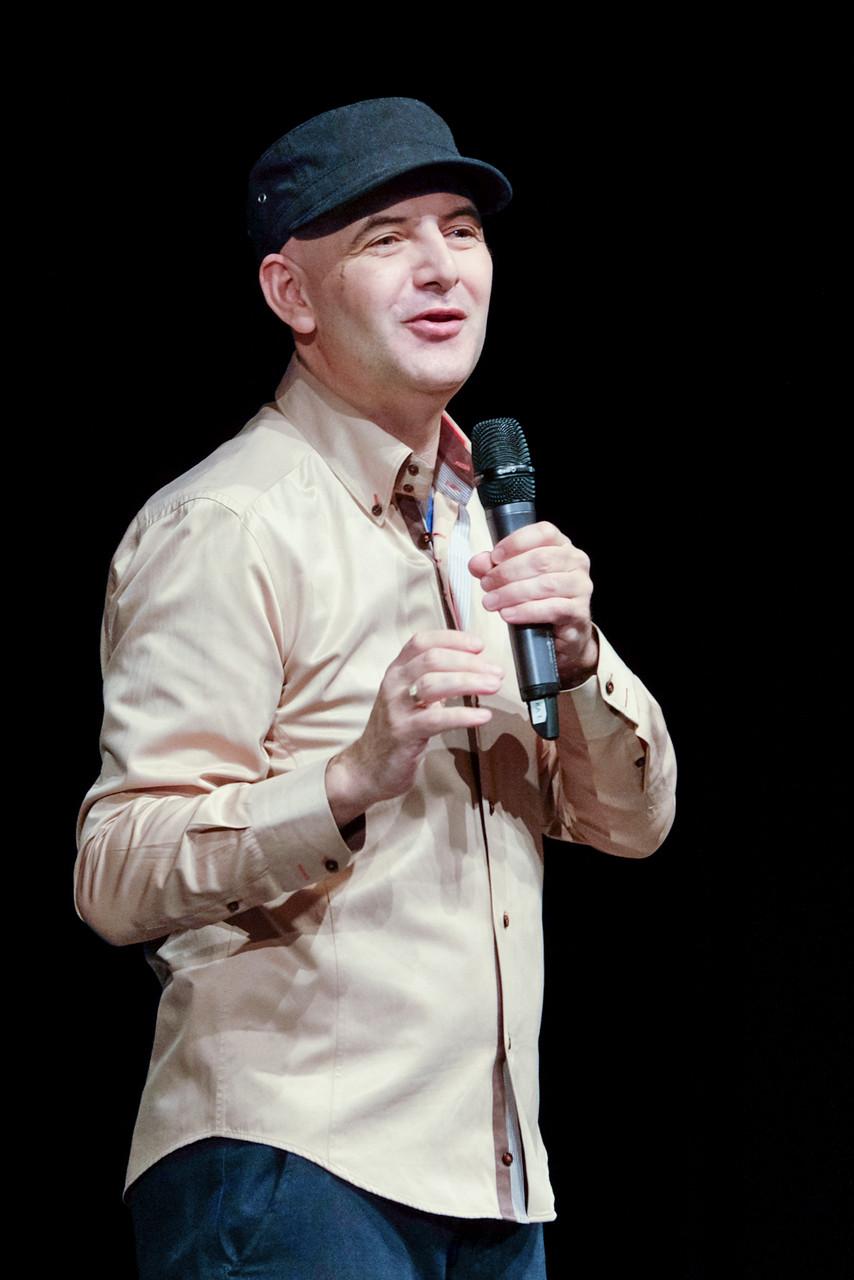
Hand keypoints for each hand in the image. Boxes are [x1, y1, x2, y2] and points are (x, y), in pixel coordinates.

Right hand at [325, 630, 503, 825]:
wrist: (370, 767)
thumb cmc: (399, 728)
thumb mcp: (412, 696)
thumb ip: (436, 679)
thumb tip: (474, 664)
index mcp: (397, 670)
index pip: (423, 642)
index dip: (453, 639)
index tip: (479, 645)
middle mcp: (394, 684)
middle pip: (432, 659)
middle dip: (469, 662)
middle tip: (496, 671)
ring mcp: (397, 708)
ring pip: (433, 684)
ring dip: (469, 682)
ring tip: (493, 686)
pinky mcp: (404, 733)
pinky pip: (436, 719)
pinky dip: (463, 715)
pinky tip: (482, 716)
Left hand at [468, 522, 598, 686]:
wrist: (564, 634)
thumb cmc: (541, 600)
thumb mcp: (515, 579)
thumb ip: (495, 568)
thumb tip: (477, 563)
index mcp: (562, 546)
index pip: (544, 533)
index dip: (516, 542)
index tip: (494, 557)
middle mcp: (576, 562)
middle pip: (541, 560)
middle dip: (507, 572)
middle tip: (486, 585)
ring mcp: (581, 587)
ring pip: (546, 584)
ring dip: (512, 593)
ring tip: (491, 602)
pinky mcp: (580, 612)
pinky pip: (552, 608)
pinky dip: (526, 611)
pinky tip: (507, 614)